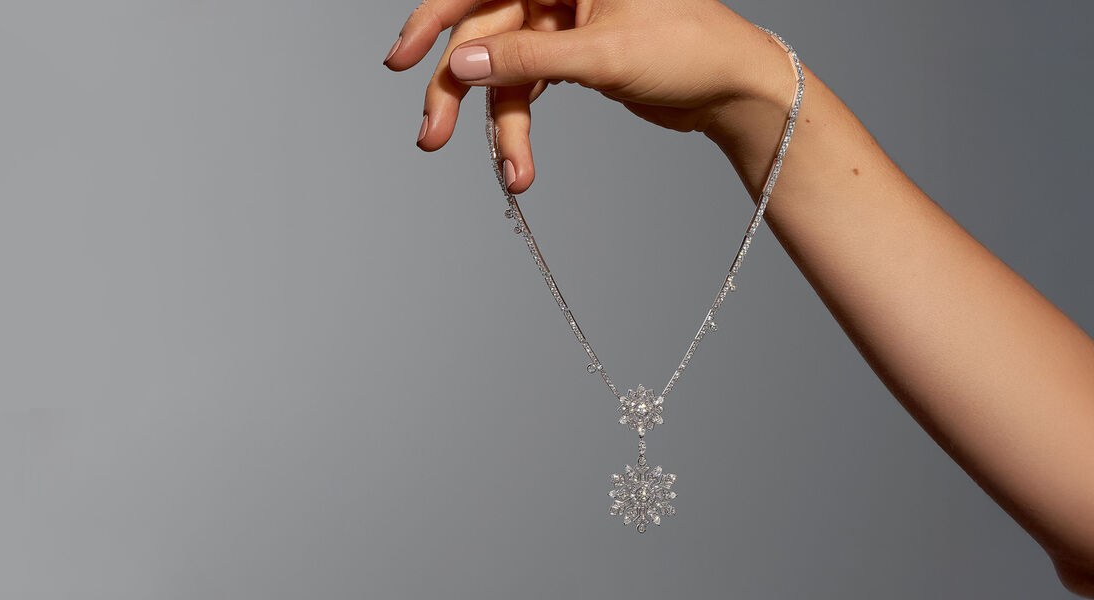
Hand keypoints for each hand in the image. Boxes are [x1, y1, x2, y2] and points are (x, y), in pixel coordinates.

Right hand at [383, 0, 798, 194]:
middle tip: (432, 135)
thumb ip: (526, 56)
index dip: (432, 19)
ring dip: (498, 126)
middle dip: (458, 91)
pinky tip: (520, 165)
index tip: (399, 60)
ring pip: (501, 72)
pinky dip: (520, 128)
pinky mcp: (568, 56)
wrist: (736, 87)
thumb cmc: (689, 47)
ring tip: (511, 173)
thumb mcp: (602, 53)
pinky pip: (524, 90)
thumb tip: (460, 61)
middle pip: (481, 35)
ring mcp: (559, 23)